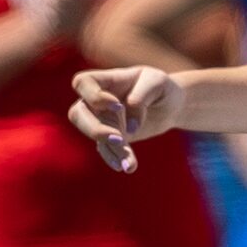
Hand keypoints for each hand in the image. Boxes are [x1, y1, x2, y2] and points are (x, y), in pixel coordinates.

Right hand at [68, 64, 186, 172]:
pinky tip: (128, 167)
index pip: (82, 82)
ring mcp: (101, 120)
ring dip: (109, 149)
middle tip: (120, 138)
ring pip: (91, 136)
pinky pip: (105, 150)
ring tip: (128, 162)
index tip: (119, 106)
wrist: (170, 105)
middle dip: (96, 129)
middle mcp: (96, 100)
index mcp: (105, 80)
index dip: (94, 96)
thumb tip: (130, 127)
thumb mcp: (157, 82)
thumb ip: (141, 96)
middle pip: (77, 113)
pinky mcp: (109, 138)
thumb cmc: (160, 87)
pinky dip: (115, 159)